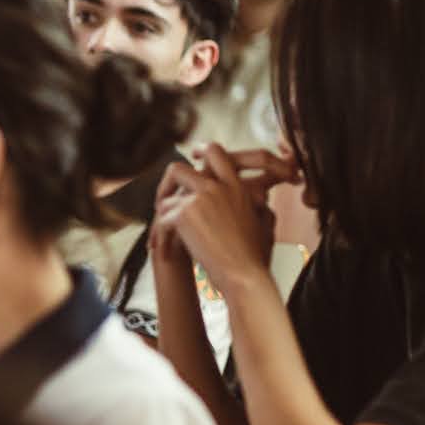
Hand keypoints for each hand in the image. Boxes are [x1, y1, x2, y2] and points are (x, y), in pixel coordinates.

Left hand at [154, 145, 295, 293]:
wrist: (244, 274)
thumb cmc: (255, 256)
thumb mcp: (264, 220)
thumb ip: (256, 202)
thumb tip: (258, 194)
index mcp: (235, 186)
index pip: (216, 153)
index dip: (201, 150)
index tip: (194, 156)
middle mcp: (216, 187)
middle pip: (177, 169)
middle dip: (165, 184)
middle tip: (162, 200)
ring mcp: (199, 199)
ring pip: (165, 199)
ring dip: (162, 219)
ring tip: (163, 236)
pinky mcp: (184, 215)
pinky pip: (161, 221)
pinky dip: (160, 238)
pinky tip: (165, 251)